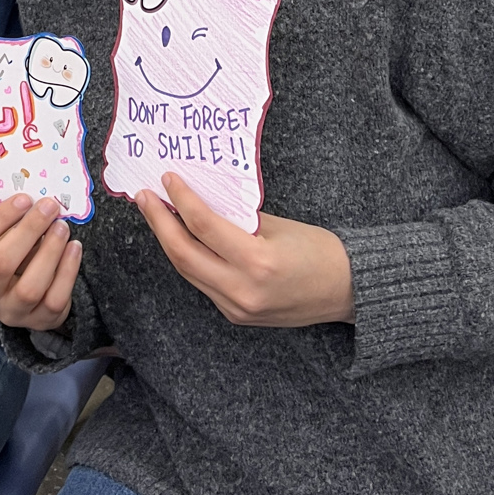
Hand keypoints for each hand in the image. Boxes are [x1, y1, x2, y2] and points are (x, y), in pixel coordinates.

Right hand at [0, 195, 81, 331]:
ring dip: (49, 251)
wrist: (22, 296)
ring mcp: (10, 313)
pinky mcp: (38, 322)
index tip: (24, 199)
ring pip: (30, 287)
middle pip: (1, 263)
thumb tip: (34, 200)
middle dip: (29, 230)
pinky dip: (68, 271)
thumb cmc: (8, 256)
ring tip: (62, 227)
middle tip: (49, 207)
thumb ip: (7, 223)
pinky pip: (55, 299)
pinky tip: (74, 248)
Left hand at [138, 173, 354, 326]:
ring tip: (156, 213)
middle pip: (183, 253)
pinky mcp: (236, 316)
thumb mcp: (278, 225)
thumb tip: (200, 198)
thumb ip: (237, 216)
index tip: (167, 178)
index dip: (181, 199)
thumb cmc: (320, 251)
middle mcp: (242, 290)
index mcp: (257, 262)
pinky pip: (203, 283)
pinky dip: (189, 258)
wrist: (348, 291)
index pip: (204, 226)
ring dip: (168, 240)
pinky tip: (181, 238)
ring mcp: (237, 308)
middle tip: (145, 196)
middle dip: (159, 222)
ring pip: (188, 271)